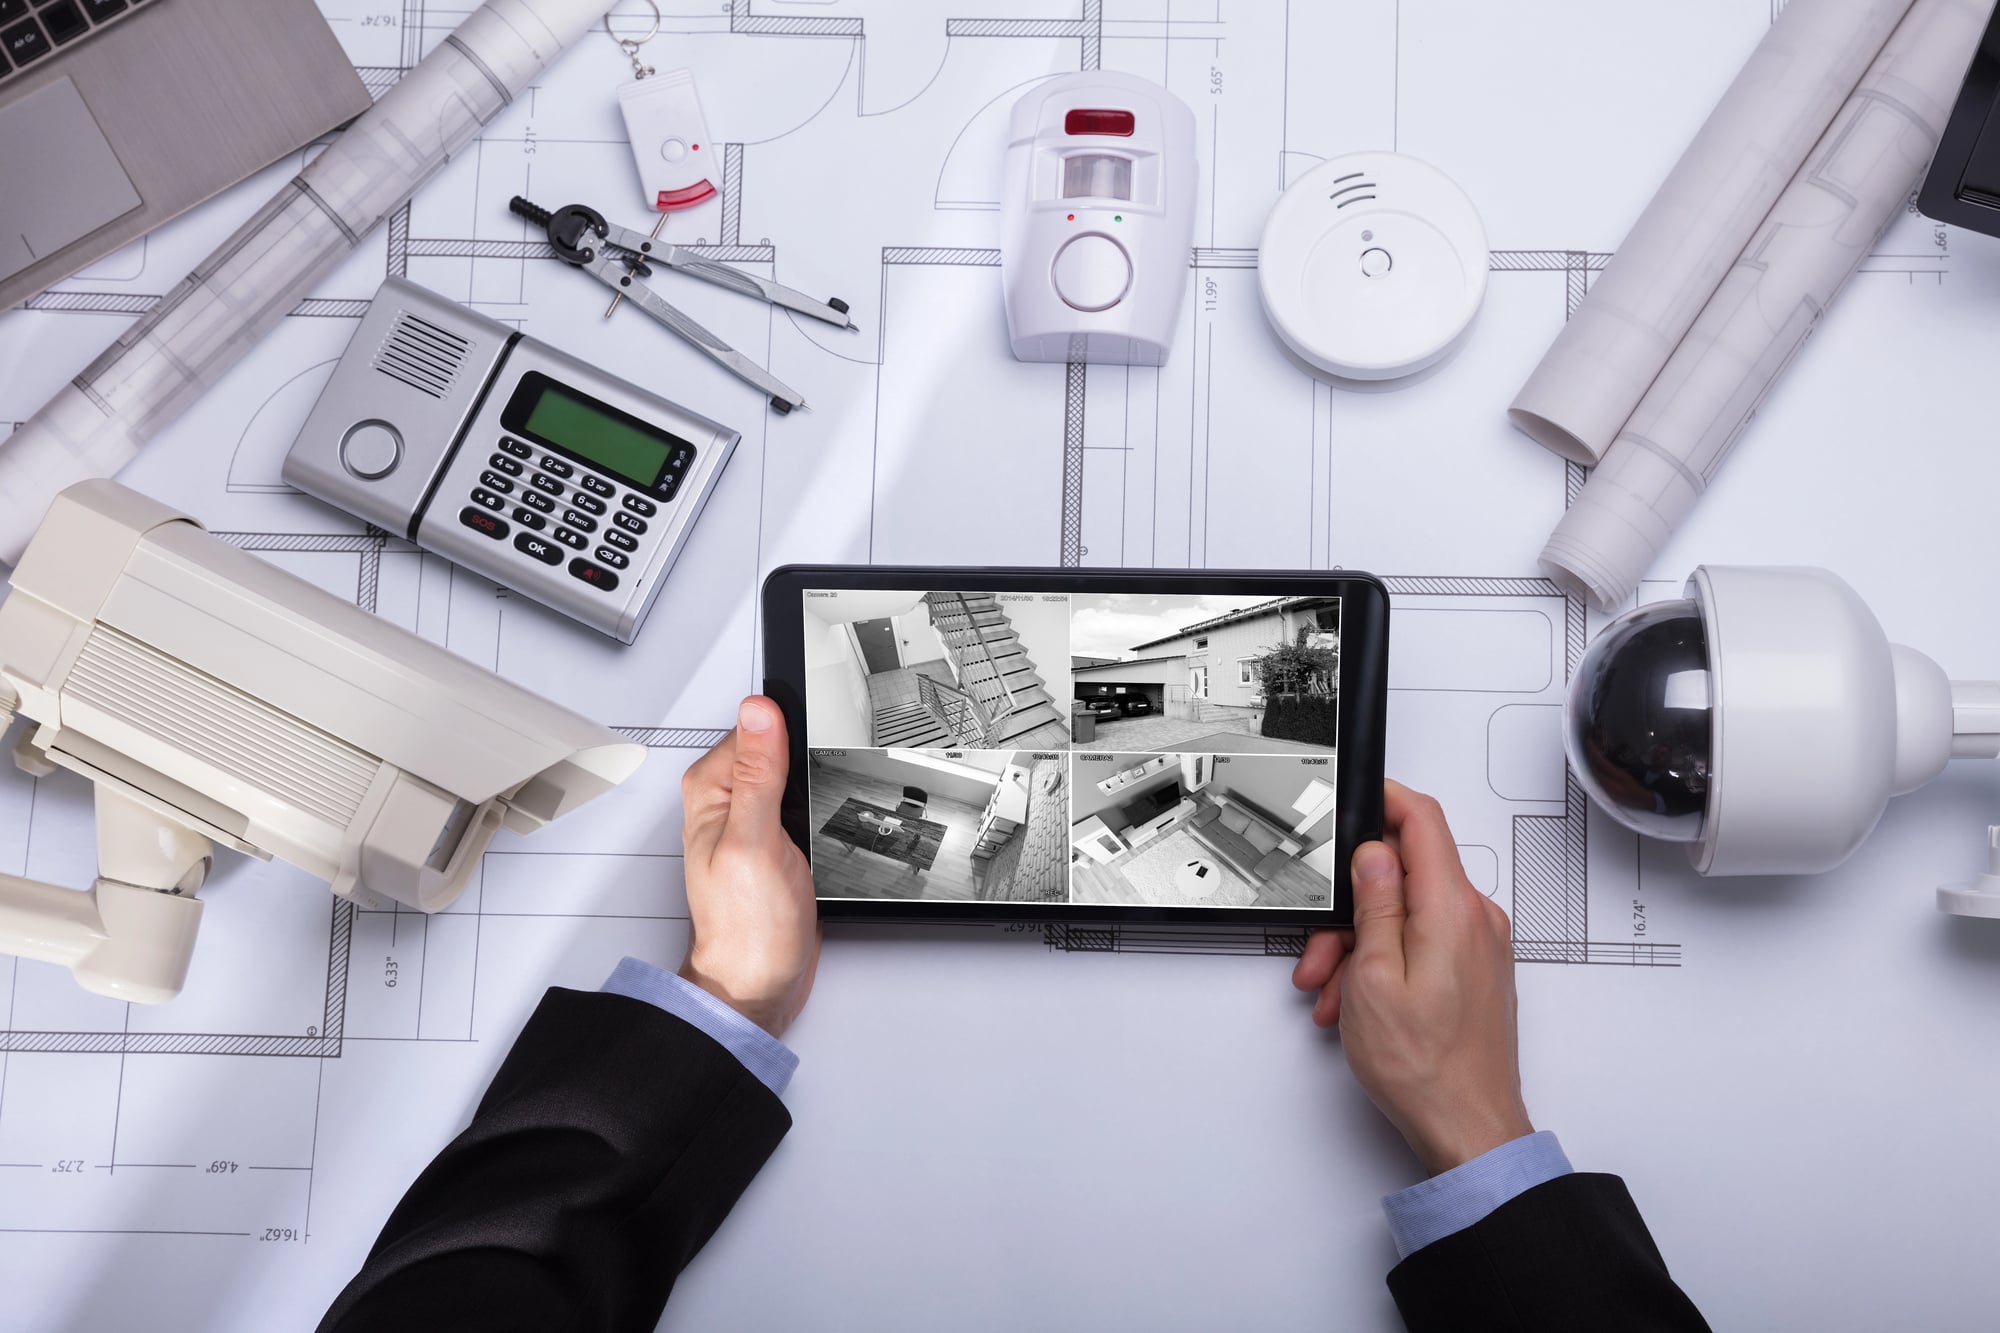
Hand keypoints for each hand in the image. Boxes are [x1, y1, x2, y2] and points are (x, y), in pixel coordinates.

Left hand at [678, 697, 820, 1036]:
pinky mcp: (777, 839)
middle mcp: (728, 800)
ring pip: (797, 776)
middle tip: (808, 808)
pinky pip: (806, 804)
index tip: (804, 767)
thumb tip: (760, 711)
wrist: (759, 981)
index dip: (789, 738)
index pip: (755, 728)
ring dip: (816, 791)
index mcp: (712, 788)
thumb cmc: (745, 927)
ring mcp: (754, 820)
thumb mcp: (755, 840)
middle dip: (806, 766)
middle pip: (779, 748)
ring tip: (813, 827)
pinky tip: (819, 836)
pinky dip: (820, 813)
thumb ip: (760, 774)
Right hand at [1291, 781, 1532, 1174]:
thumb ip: (1375, 906)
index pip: (1422, 821)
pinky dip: (1386, 961)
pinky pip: (1424, 943)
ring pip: (1408, 914)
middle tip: (1321, 952)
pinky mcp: (1476, 971)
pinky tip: (1359, 1002)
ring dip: (1361, 944)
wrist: (1469, 1128)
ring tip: (1334, 992)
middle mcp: (1476, 920)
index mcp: (1451, 910)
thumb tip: (1373, 855)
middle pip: (1405, 876)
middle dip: (1352, 906)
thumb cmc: (1424, 1066)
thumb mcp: (1373, 977)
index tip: (1355, 800)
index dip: (1385, 800)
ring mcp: (1480, 946)